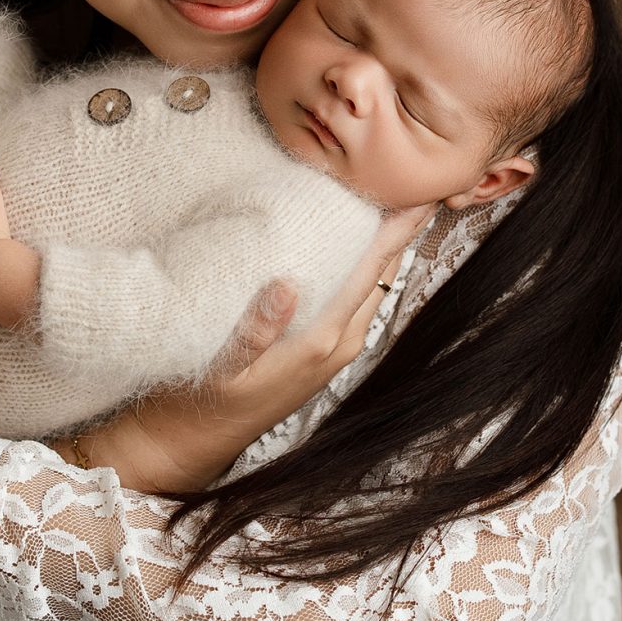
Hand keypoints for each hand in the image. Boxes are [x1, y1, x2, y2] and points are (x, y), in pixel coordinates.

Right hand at [79, 204, 434, 493]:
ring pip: (372, 286)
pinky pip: (356, 299)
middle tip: (409, 184)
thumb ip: (254, 330)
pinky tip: (352, 249)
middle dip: (397, 232)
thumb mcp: (221, 365)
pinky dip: (363, 268)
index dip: (396, 232)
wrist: (201, 437)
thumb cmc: (207, 397)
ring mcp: (337, 349)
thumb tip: (286, 286)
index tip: (420, 196)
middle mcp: (340, 343)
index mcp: (322, 338)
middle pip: (381, 274)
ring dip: (381, 249)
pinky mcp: (326, 352)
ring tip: (389, 205)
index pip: (370, 271)